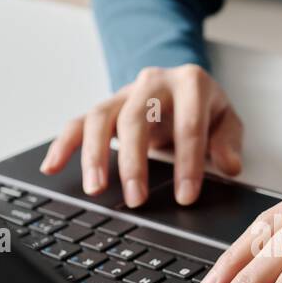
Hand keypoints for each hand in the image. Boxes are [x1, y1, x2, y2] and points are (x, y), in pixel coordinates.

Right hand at [40, 64, 243, 206]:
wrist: (183, 86)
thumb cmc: (206, 109)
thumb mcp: (227, 120)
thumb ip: (229, 142)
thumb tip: (230, 166)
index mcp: (190, 83)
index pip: (189, 124)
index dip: (188, 162)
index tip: (185, 196)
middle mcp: (153, 82)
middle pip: (137, 118)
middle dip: (135, 162)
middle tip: (136, 200)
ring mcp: (124, 92)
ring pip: (101, 117)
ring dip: (95, 155)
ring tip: (95, 189)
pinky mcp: (105, 107)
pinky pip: (78, 122)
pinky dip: (63, 144)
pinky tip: (51, 167)